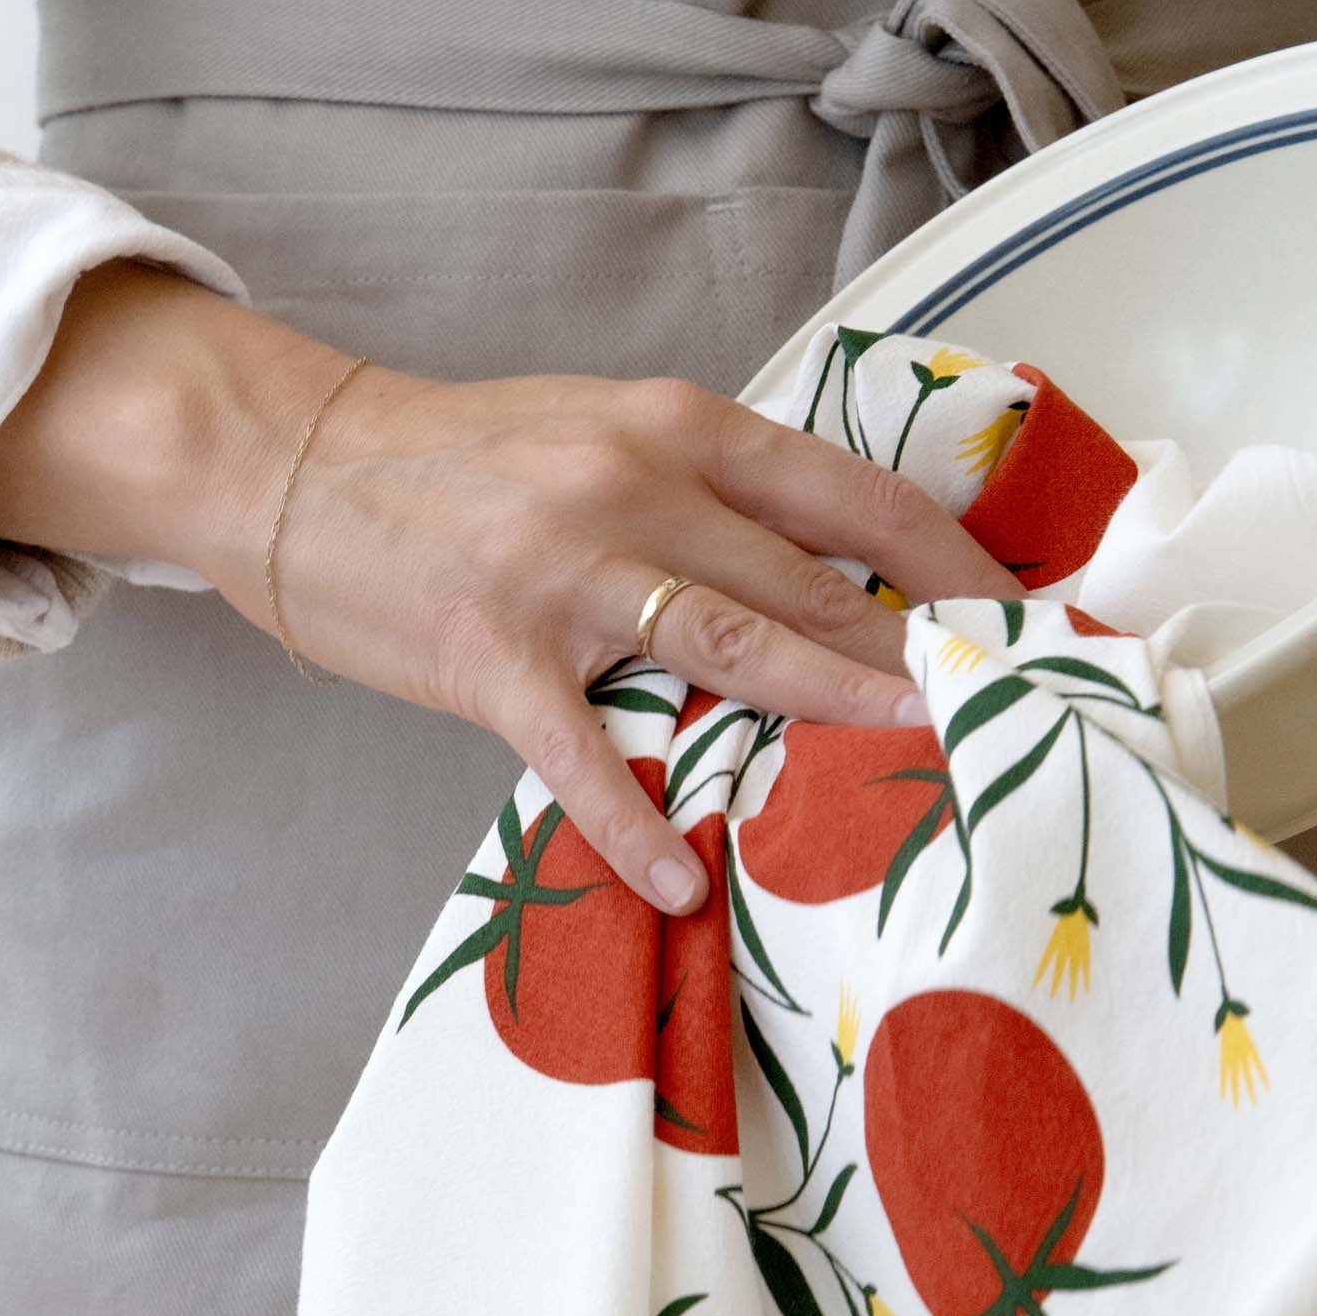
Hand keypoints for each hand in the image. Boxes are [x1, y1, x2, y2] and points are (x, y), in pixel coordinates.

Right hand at [0, 265, 1019, 911]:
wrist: (293, 462)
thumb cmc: (463, 465)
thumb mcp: (606, 438)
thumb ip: (711, 497)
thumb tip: (832, 580)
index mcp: (680, 428)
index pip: (856, 498)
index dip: (952, 568)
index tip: (1024, 623)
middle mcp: (638, 488)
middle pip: (816, 582)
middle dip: (920, 656)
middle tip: (1008, 719)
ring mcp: (564, 574)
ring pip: (732, 649)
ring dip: (834, 711)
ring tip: (915, 768)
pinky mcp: (490, 656)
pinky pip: (581, 754)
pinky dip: (635, 824)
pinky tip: (684, 887)